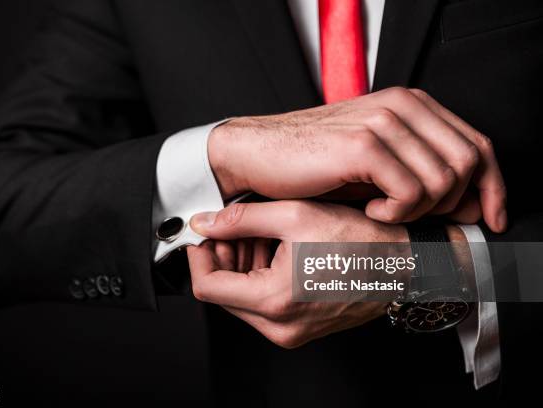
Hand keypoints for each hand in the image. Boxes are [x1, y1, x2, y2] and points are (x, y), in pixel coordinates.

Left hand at [187, 201, 408, 348]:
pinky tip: (278, 251)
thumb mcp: (295, 216)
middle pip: (223, 293)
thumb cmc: (360, 239)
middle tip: (237, 229)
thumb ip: (240, 220)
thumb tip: (204, 224)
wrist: (405, 263)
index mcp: (274, 301)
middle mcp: (280, 327)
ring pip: (243, 299)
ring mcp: (292, 332)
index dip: (198, 256)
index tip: (204, 235)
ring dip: (243, 266)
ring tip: (264, 236)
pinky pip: (265, 306)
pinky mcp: (302, 329)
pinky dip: (262, 278)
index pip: (207, 286)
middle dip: (223, 259)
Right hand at [209, 87, 506, 231]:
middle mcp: (402, 105)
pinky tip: (370, 212)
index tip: (486, 219)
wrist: (256, 155)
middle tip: (416, 219)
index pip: (476, 143)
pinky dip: (396, 212)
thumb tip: (469, 206)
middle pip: (469, 162)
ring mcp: (383, 122)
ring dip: (420, 210)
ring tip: (383, 212)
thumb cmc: (311, 164)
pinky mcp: (362, 144)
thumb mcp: (376, 170)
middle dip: (455, 203)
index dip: (491, 186)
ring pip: (443, 179)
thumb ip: (422, 177)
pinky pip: (409, 190)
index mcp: (410, 105)